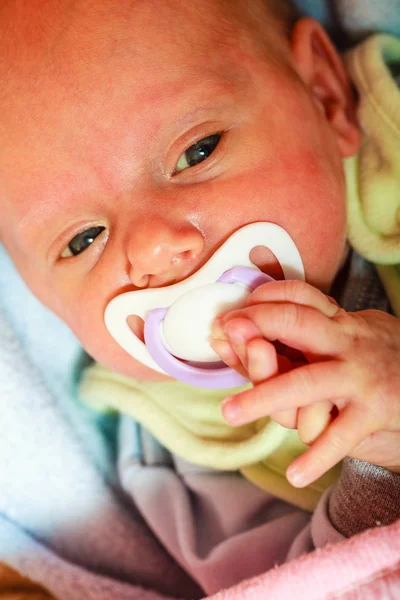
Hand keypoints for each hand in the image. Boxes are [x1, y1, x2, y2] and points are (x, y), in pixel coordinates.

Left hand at [211, 280, 399, 486]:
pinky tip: (295, 475)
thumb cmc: (372, 361)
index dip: (263, 298)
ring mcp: (358, 377)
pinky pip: (340, 436)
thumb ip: (299, 334)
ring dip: (266, 396)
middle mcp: (346, 343)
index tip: (230, 313)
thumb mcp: (344, 335)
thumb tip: (235, 335)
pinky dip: (317, 457)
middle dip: (258, 325)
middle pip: (297, 325)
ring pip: (306, 383)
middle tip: (223, 334)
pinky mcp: (374, 412)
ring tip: (231, 412)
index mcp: (337, 322)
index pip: (297, 297)